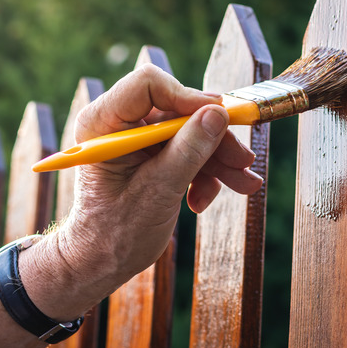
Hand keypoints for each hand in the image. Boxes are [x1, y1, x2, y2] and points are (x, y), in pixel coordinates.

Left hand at [23, 64, 262, 318]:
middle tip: (243, 161)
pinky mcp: (151, 154)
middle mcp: (119, 123)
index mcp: (103, 122)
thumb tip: (218, 114)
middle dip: (213, 138)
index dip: (188, 98)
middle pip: (178, 111)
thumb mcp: (158, 190)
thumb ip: (189, 150)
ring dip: (217, 160)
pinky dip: (203, 173)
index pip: (149, 85)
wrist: (102, 262)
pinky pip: (187, 150)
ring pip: (189, 132)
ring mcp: (136, 139)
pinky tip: (203, 199)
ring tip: (244, 185)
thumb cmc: (115, 232)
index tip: (221, 117)